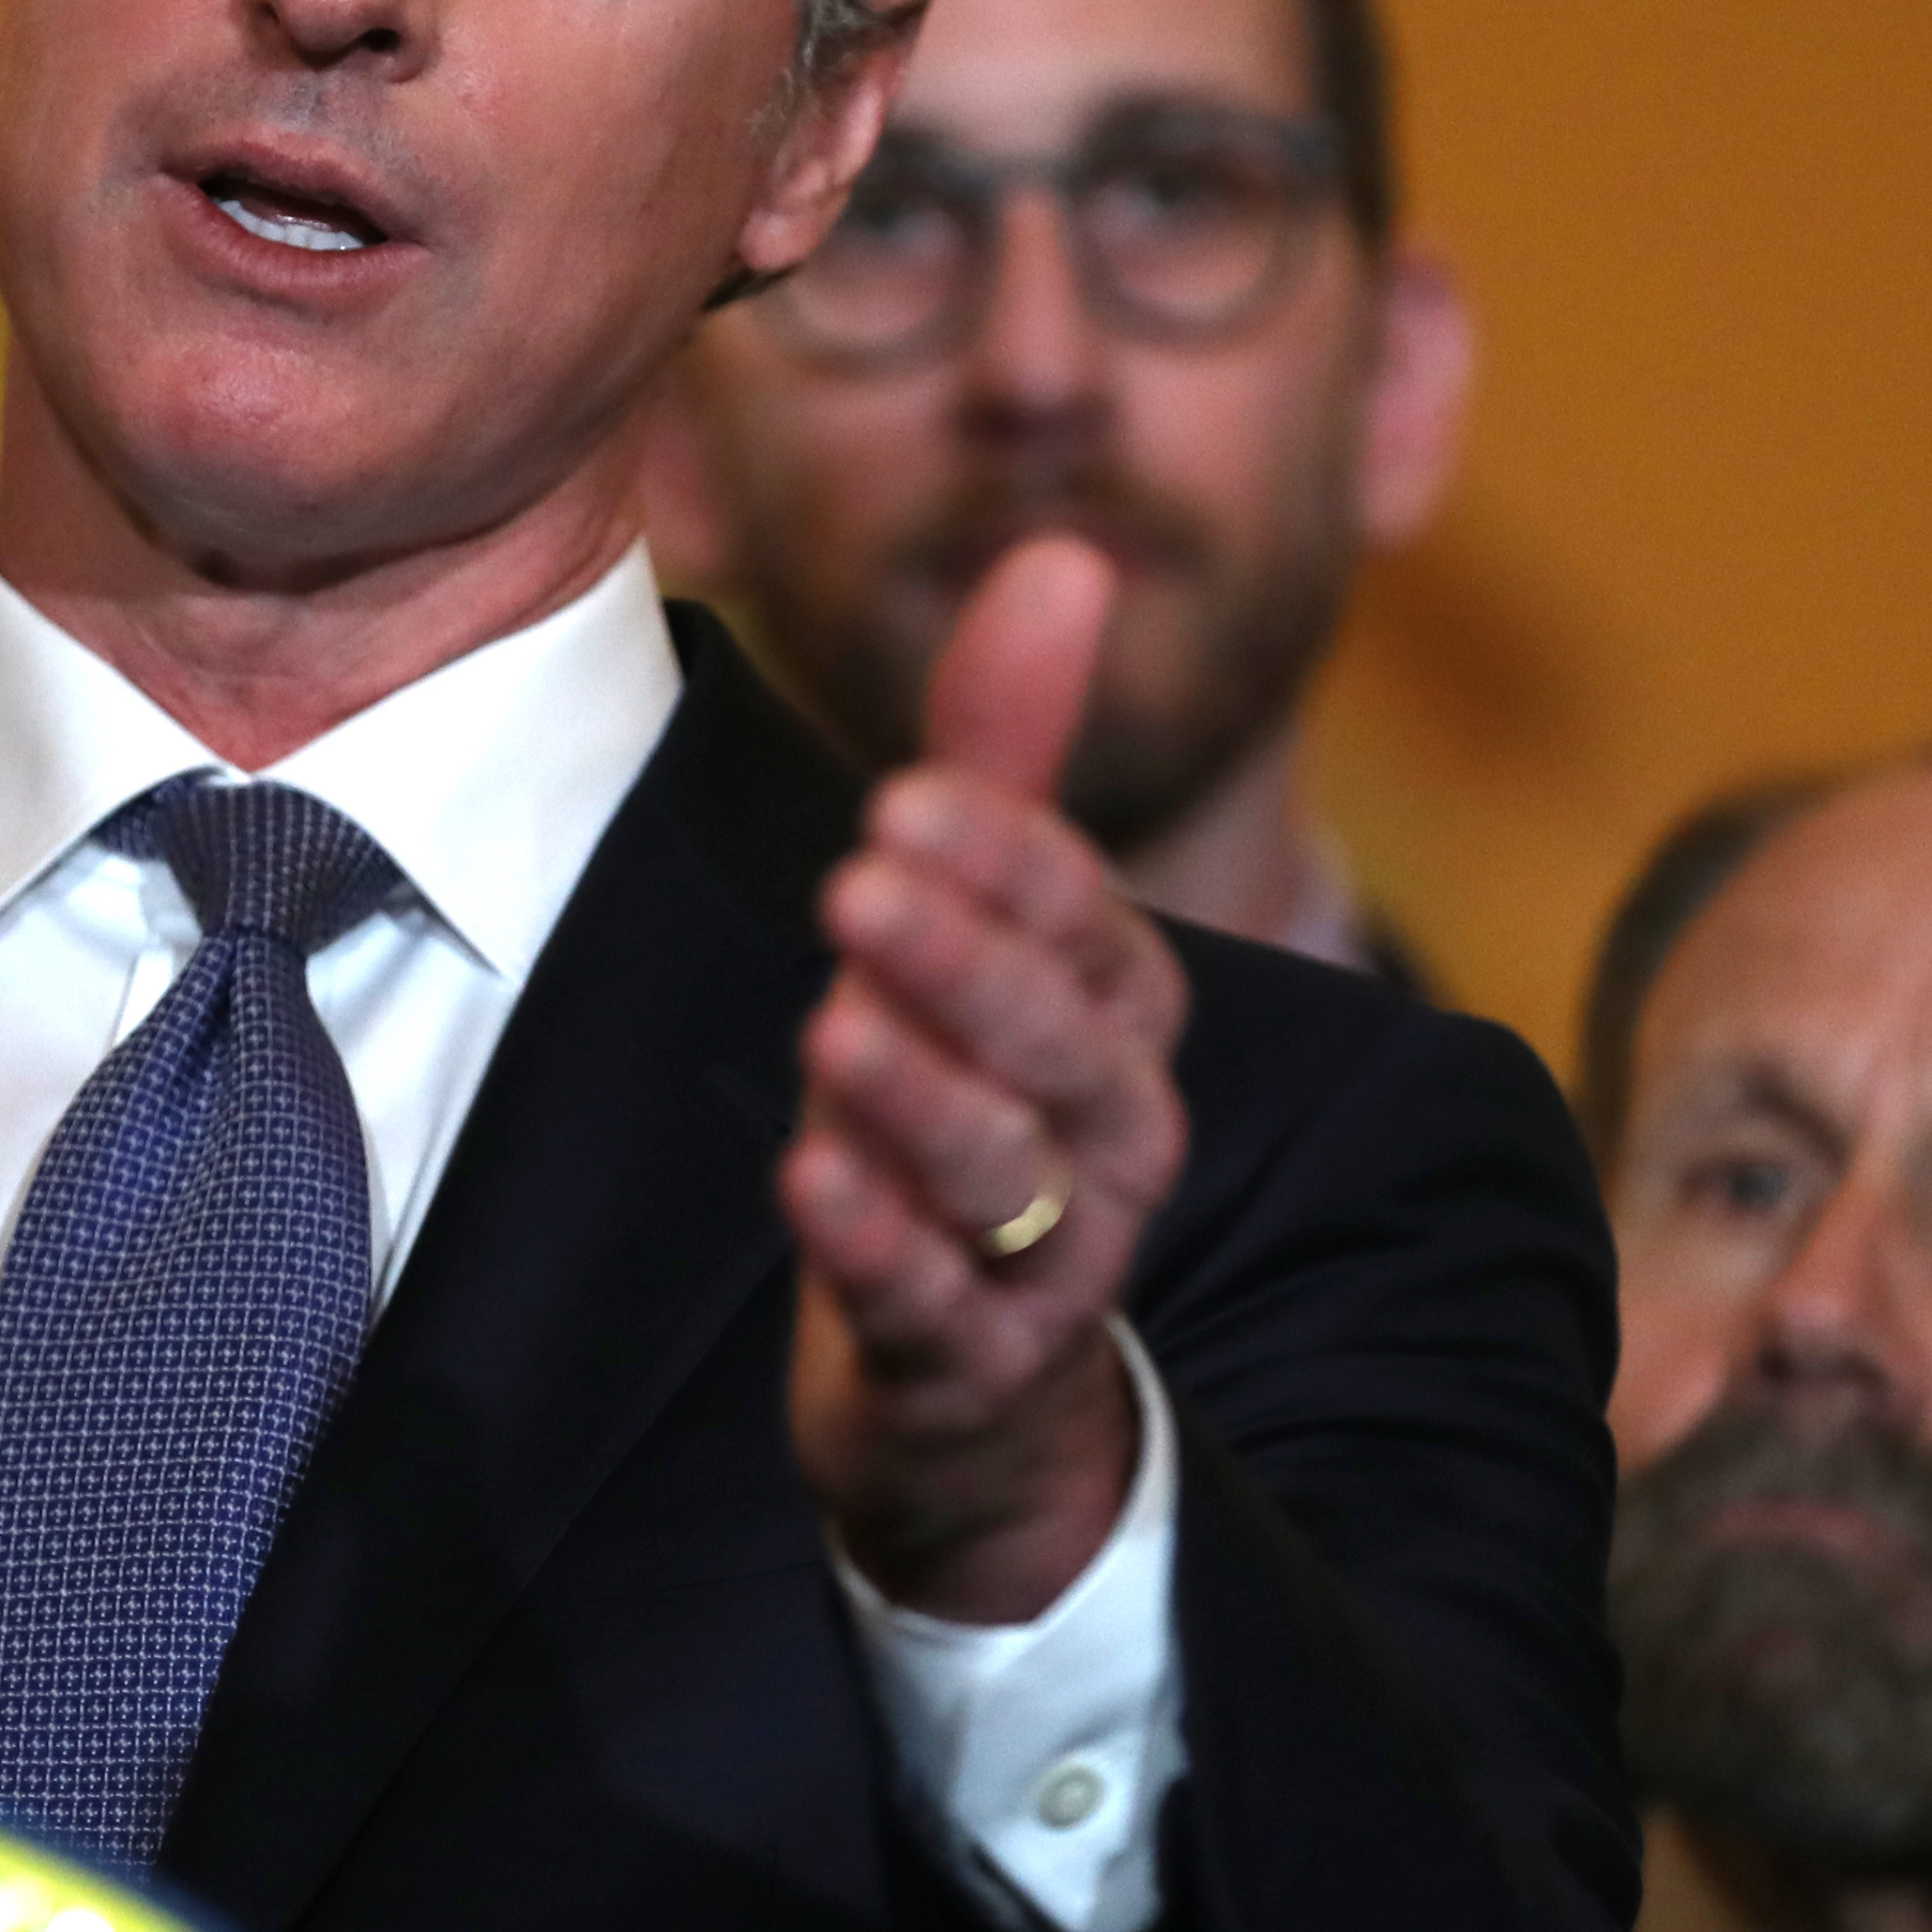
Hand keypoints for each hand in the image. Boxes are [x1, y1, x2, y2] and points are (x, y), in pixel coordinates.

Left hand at [780, 534, 1190, 1625]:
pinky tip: (806, 1180)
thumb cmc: (976, 1103)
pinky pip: (931, 1301)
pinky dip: (871, 1241)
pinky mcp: (968, 1361)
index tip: (900, 798)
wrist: (975, 1378)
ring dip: (918, 1100)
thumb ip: (1009, 755)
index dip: (1004, 863)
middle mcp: (1115, 1133)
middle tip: (856, 888)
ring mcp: (1051, 1260)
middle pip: (1058, 1042)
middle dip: (964, 963)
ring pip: (1001, 1172)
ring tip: (831, 1033)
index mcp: (1125, 1014)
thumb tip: (1064, 553)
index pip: (1086, 920)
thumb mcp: (988, 930)